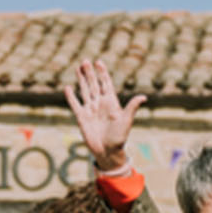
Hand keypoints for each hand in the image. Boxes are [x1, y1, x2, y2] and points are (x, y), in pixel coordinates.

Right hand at [64, 58, 145, 172]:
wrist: (107, 151)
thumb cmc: (119, 137)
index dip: (102, 73)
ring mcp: (91, 109)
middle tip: (85, 61)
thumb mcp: (126, 121)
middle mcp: (100, 104)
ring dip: (82, 80)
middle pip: (94, 84)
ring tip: (78, 68)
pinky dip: (71, 97)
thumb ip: (132, 107)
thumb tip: (144, 97)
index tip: (99, 62)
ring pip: (85, 91)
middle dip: (90, 73)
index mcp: (111, 102)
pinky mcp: (81, 117)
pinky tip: (68, 88)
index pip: (106, 84)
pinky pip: (75, 104)